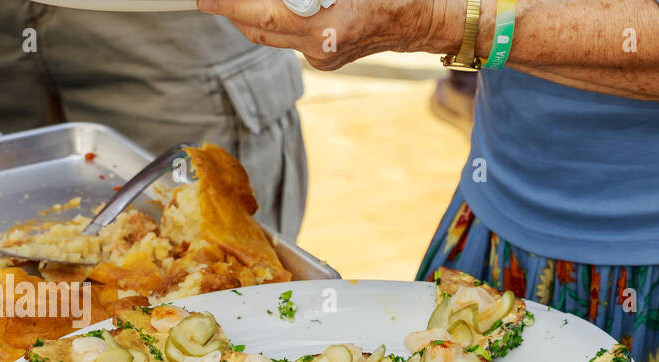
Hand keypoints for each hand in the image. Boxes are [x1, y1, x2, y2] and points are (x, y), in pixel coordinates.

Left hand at [196, 0, 452, 70]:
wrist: (427, 18)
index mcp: (330, 24)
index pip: (265, 13)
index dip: (231, 4)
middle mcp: (322, 46)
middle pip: (259, 29)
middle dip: (232, 9)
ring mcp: (323, 57)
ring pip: (271, 36)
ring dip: (250, 15)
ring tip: (231, 1)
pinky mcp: (326, 60)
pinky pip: (289, 38)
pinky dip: (276, 20)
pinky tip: (273, 4)